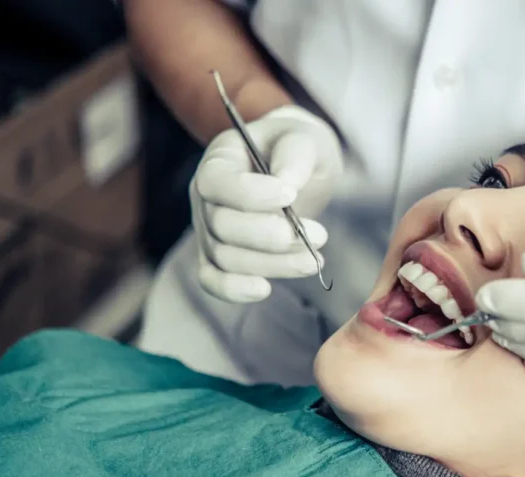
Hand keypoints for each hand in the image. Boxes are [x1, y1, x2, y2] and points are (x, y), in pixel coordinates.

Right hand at [191, 105, 343, 301]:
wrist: (298, 171)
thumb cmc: (297, 151)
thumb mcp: (304, 139)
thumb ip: (295, 155)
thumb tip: (287, 183)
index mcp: (219, 160)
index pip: (216, 182)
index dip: (250, 195)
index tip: (291, 195)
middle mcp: (206, 197)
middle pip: (222, 226)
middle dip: (269, 236)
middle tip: (317, 234)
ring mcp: (209, 230)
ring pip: (226, 257)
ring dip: (273, 264)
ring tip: (314, 260)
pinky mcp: (219, 257)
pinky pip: (213, 279)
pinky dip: (234, 289)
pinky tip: (265, 289)